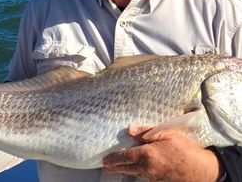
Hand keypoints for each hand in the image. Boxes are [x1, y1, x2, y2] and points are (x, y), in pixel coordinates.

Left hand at [103, 125, 223, 181]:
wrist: (202, 170)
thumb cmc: (185, 149)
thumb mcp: (167, 134)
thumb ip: (146, 132)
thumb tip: (129, 130)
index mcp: (147, 155)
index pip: (125, 157)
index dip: (114, 159)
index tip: (105, 160)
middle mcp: (148, 168)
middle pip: (128, 168)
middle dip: (116, 167)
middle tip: (106, 166)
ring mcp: (154, 177)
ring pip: (135, 174)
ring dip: (125, 171)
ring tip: (117, 169)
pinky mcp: (160, 181)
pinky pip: (144, 178)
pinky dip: (136, 174)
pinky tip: (135, 172)